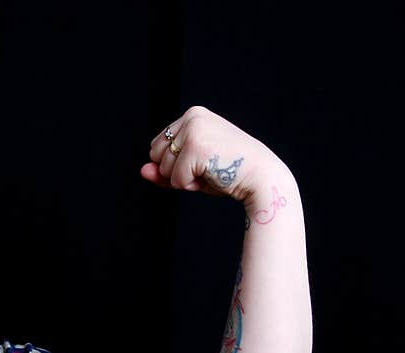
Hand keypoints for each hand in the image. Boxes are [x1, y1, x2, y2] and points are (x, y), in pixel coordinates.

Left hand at [141, 106, 285, 201]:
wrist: (262, 178)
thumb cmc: (229, 173)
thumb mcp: (192, 169)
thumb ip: (164, 170)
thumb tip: (142, 170)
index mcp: (192, 115)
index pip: (158, 147)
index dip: (174, 165)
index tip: (202, 163)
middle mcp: (192, 117)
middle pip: (155, 156)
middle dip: (175, 171)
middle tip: (207, 169)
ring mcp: (194, 130)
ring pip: (163, 168)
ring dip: (183, 179)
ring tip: (211, 172)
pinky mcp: (196, 147)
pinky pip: (175, 179)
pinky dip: (190, 186)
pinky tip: (212, 176)